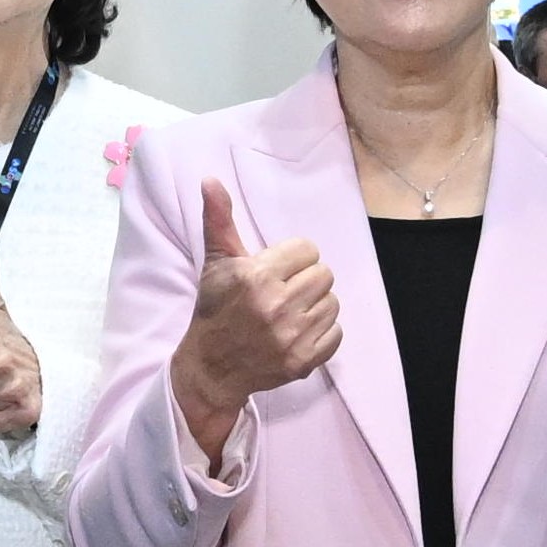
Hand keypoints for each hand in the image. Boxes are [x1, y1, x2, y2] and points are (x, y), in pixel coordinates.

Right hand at [166, 176, 338, 458]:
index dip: (293, 258)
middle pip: (324, 274)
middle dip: (306, 280)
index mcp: (257, 277)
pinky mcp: (303, 361)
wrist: (211, 367)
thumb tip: (210, 180)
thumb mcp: (216, 263)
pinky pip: (336, 333)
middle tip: (286, 290)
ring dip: (316, 305)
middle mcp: (277, 306)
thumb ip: (219, 220)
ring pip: (333, 303)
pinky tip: (299, 331)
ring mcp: (292, 337)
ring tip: (292, 311)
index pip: (307, 249)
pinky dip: (322, 332)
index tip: (276, 270)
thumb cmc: (215, 308)